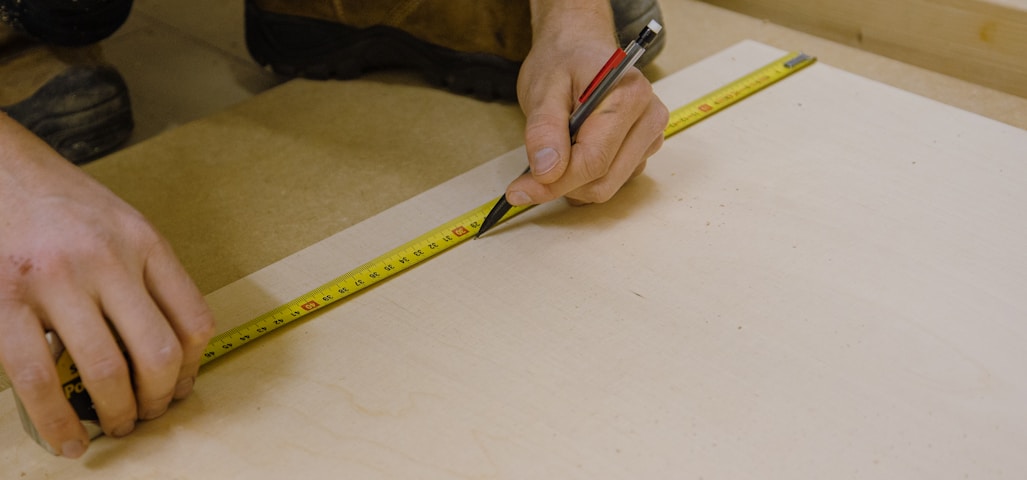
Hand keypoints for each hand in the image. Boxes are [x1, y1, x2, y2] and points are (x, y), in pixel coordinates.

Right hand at [0, 115, 214, 457]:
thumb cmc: (58, 202)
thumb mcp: (120, 225)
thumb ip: (145, 277)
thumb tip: (165, 349)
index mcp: (144, 242)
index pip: (193, 320)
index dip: (192, 369)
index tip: (180, 388)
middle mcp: (108, 260)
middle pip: (158, 353)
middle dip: (158, 400)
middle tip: (148, 415)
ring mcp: (56, 281)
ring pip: (107, 371)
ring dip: (117, 414)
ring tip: (114, 427)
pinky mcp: (4, 300)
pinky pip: (39, 378)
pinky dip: (58, 421)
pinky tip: (69, 439)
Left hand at [511, 1, 668, 205]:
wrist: (579, 48)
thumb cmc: (563, 63)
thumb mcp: (542, 89)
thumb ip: (544, 130)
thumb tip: (547, 172)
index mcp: (629, 97)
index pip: (593, 160)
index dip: (553, 183)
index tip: (518, 191)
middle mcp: (649, 119)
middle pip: (603, 181)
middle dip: (561, 185)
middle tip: (529, 175)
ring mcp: (650, 137)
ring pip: (607, 187)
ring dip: (573, 183)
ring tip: (556, 150)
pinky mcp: (642, 151)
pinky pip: (612, 182)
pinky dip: (584, 179)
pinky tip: (572, 153)